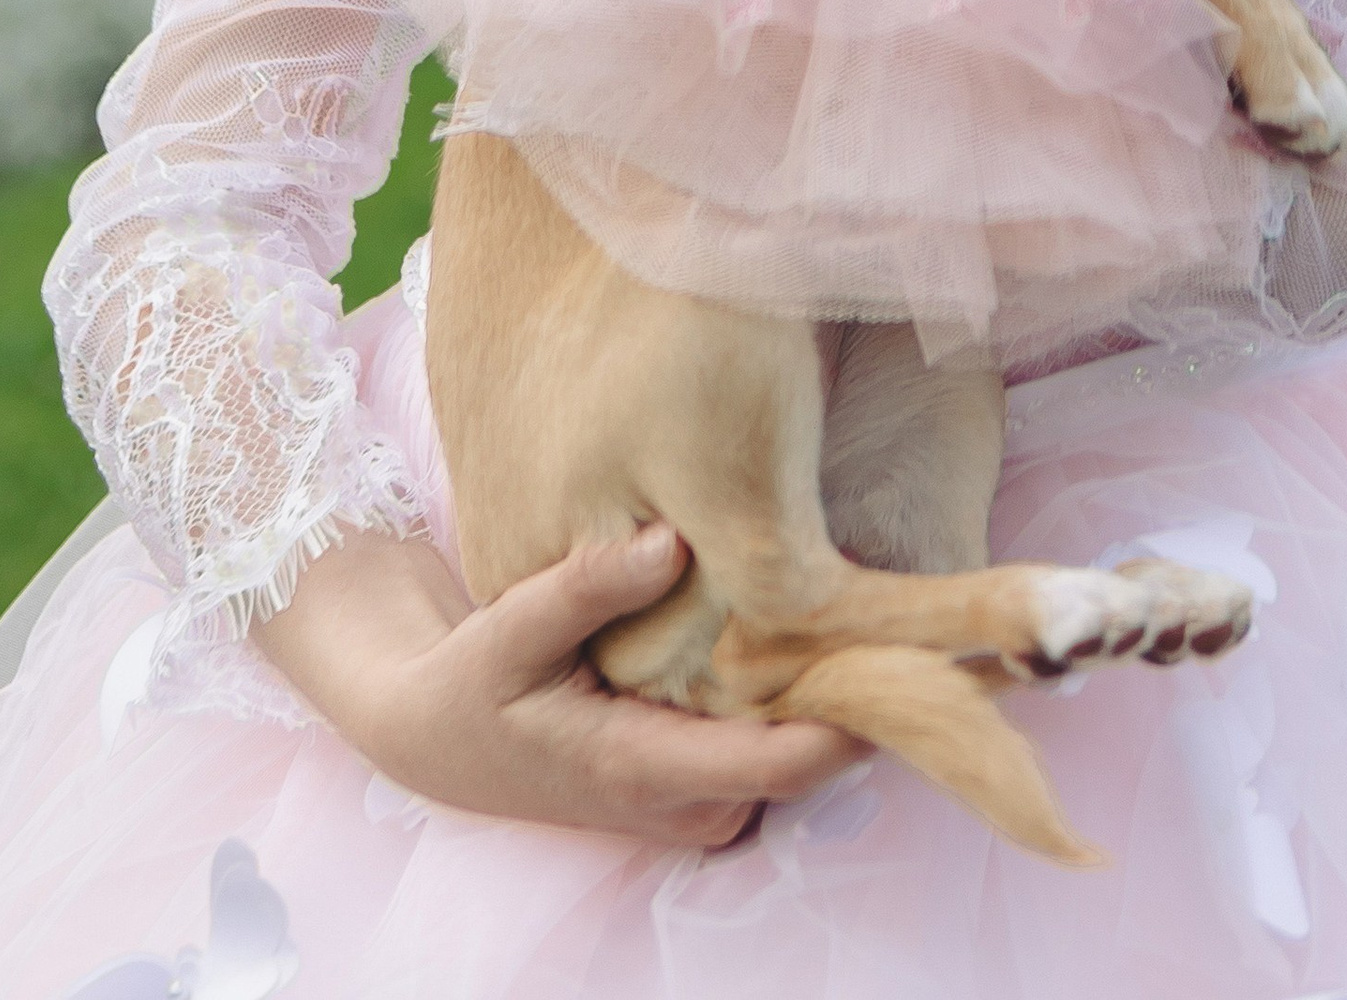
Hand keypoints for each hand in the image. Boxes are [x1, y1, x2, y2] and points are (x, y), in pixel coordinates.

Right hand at [250, 522, 865, 846]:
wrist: (436, 734)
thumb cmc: (474, 680)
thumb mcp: (510, 626)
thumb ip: (589, 586)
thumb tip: (673, 542)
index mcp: (640, 769)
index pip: (779, 761)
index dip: (853, 711)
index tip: (906, 647)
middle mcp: (683, 803)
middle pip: (810, 759)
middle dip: (858, 686)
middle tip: (909, 596)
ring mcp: (696, 802)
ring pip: (799, 753)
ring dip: (832, 686)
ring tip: (868, 592)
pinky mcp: (702, 784)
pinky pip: (775, 744)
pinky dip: (799, 691)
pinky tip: (808, 621)